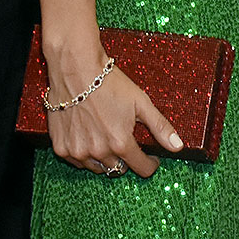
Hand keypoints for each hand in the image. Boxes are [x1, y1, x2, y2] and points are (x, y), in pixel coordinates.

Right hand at [46, 58, 184, 177]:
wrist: (75, 69)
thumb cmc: (109, 83)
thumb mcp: (141, 102)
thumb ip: (160, 127)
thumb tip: (178, 147)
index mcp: (120, 143)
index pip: (142, 169)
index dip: (150, 163)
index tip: (151, 158)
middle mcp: (98, 152)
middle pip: (118, 169)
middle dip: (126, 158)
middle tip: (124, 140)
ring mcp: (78, 151)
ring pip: (97, 167)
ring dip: (104, 158)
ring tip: (105, 136)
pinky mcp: (61, 148)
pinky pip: (77, 161)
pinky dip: (84, 153)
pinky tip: (87, 135)